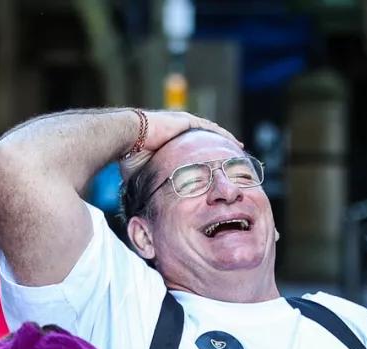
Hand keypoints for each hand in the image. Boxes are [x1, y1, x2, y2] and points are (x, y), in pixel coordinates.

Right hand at [120, 110, 240, 177]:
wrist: (127, 137)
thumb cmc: (130, 156)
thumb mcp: (144, 174)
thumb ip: (151, 185)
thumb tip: (148, 208)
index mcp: (169, 143)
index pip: (192, 153)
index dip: (205, 162)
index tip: (215, 171)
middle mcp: (177, 132)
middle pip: (204, 143)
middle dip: (218, 152)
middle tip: (232, 162)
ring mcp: (182, 125)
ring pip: (210, 134)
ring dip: (225, 143)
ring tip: (239, 151)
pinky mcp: (185, 121)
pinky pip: (210, 129)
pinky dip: (224, 135)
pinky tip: (236, 142)